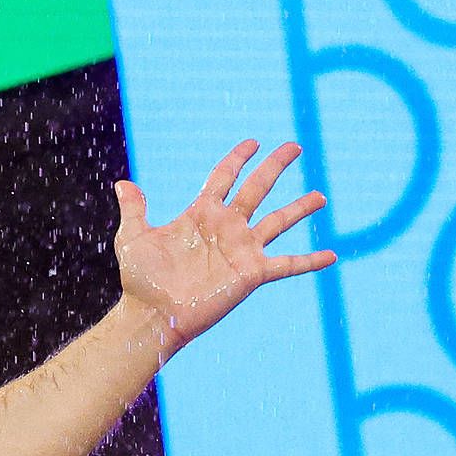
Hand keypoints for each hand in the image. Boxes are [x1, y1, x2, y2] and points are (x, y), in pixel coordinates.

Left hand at [114, 141, 334, 352]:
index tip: (252, 142)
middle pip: (257, 188)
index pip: (223, 177)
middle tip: (295, 146)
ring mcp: (241, 249)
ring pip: (278, 222)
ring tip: (321, 196)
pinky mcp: (251, 273)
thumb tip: (124, 184)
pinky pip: (287, 264)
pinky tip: (332, 255)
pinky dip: (310, 261)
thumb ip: (135, 210)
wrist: (153, 314)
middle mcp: (226, 227)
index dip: (237, 158)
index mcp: (200, 214)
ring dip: (300, 208)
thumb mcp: (134, 238)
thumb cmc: (142, 279)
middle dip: (275, 166)